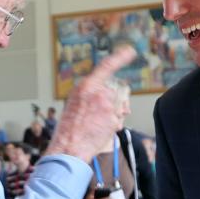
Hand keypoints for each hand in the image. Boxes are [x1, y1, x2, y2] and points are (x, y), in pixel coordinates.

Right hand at [45, 47, 135, 163]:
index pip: (107, 66)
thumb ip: (91, 93)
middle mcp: (99, 92)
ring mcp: (107, 105)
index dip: (120, 57)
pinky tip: (102, 129)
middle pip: (119, 89)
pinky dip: (115, 123)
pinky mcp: (113, 118)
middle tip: (107, 111)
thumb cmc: (69, 128)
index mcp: (86, 85)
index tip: (130, 51)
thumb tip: (108, 92)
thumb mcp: (75, 102)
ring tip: (100, 123)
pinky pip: (120, 117)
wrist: (69, 147)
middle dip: (118, 99)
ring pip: (121, 104)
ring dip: (116, 113)